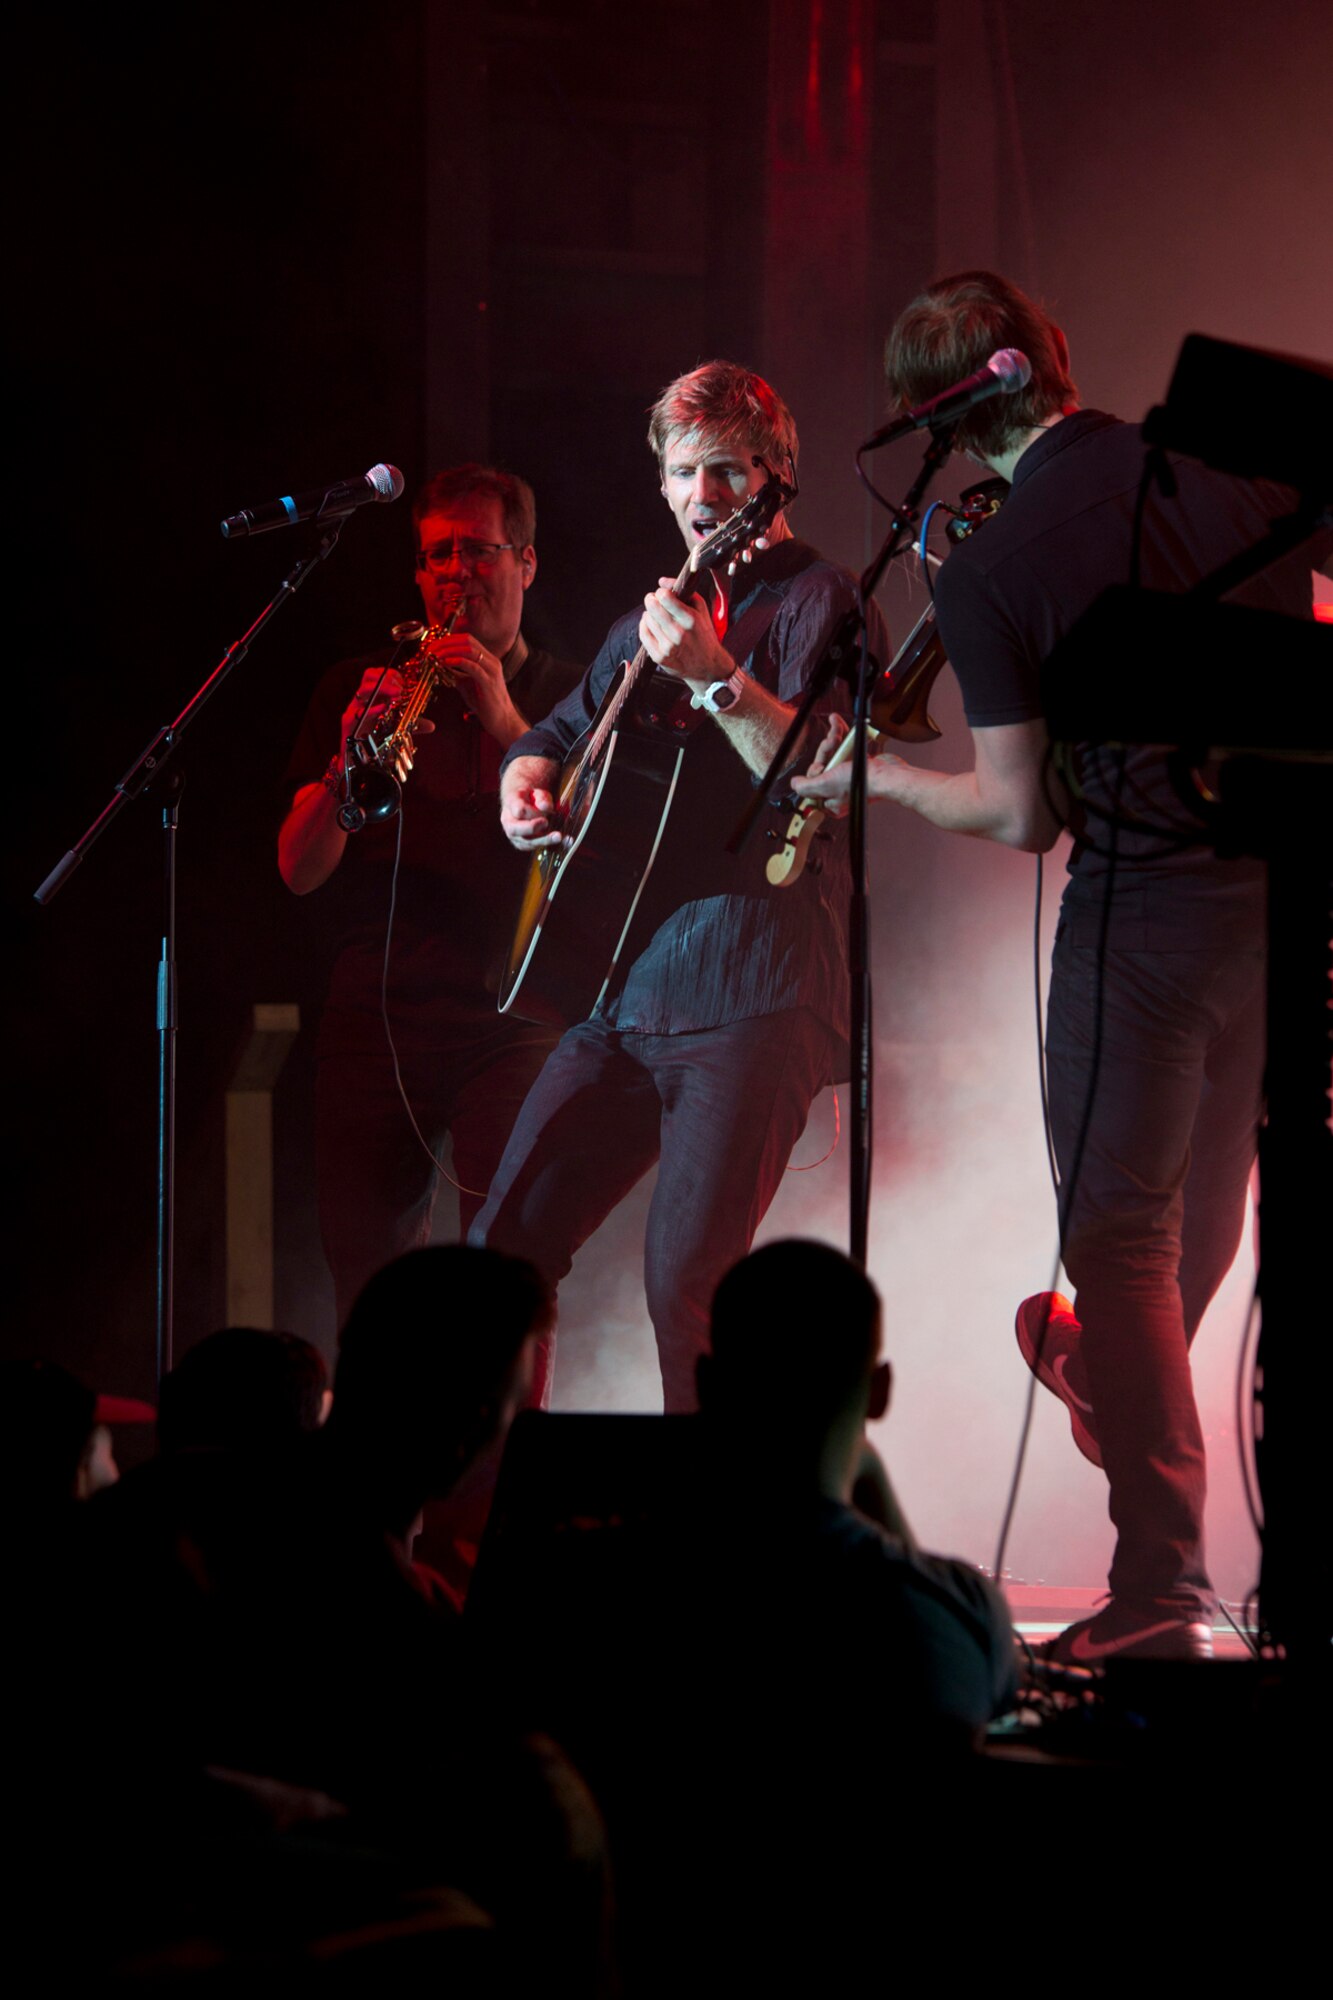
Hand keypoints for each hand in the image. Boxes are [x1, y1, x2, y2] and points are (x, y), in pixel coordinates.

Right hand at [339, 666, 433, 785]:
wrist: (355, 761)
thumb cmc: (375, 741)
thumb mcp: (397, 730)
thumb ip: (412, 726)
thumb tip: (432, 726)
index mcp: (372, 698)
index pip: (378, 674)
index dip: (392, 675)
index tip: (404, 684)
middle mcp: (362, 701)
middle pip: (369, 676)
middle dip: (387, 678)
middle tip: (401, 689)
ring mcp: (354, 710)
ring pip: (363, 688)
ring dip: (382, 688)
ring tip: (396, 695)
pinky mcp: (348, 723)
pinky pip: (358, 711)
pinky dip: (373, 709)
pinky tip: (384, 709)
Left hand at [419, 631, 523, 745]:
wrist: (502, 720)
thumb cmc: (485, 704)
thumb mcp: (466, 684)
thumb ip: (456, 673)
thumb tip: (440, 666)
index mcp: (487, 659)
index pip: (467, 639)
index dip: (448, 639)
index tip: (433, 646)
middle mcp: (491, 661)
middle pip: (467, 640)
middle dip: (446, 642)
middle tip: (430, 649)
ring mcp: (492, 670)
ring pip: (469, 650)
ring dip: (449, 650)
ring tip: (435, 655)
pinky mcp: (489, 681)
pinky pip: (472, 666)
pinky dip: (456, 662)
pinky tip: (445, 663)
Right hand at [501, 784, 564, 852]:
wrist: (524, 804)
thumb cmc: (532, 797)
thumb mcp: (539, 792)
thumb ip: (542, 798)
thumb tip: (545, 807)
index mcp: (511, 804)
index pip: (518, 810)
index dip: (532, 813)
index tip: (545, 815)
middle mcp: (508, 821)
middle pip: (514, 830)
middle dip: (531, 828)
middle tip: (547, 824)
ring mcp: (513, 835)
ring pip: (524, 842)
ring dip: (543, 840)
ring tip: (558, 836)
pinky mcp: (522, 844)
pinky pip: (532, 847)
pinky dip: (548, 845)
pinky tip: (563, 842)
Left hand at [639, 580, 731, 685]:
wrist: (708, 666)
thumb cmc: (704, 634)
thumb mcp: (701, 609)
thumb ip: (684, 591)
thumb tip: (661, 581)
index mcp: (690, 619)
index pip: (664, 597)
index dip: (661, 593)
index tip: (663, 595)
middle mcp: (678, 633)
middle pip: (652, 607)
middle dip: (652, 600)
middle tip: (655, 602)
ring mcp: (668, 647)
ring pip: (646, 619)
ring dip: (650, 614)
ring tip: (658, 617)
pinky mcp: (659, 657)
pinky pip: (643, 634)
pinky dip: (645, 626)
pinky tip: (653, 626)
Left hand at [791, 716, 903, 815]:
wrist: (889, 774)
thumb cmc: (862, 782)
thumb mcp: (825, 785)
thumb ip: (806, 787)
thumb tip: (795, 784)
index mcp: (830, 801)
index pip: (813, 783)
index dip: (816, 770)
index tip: (822, 767)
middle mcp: (839, 791)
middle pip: (824, 764)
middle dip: (827, 749)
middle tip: (831, 742)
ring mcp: (849, 778)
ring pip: (834, 754)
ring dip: (834, 738)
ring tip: (836, 726)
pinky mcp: (858, 766)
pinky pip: (846, 750)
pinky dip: (844, 737)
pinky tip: (839, 724)